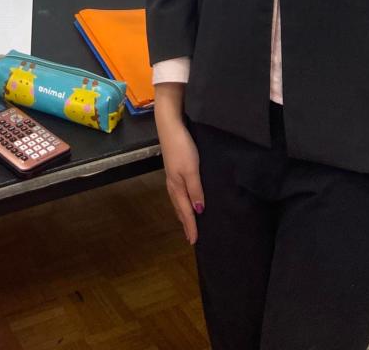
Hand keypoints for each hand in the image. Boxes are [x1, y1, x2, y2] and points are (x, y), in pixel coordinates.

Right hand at [155, 93, 203, 244]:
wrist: (170, 125)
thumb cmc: (182, 148)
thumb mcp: (192, 169)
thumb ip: (195, 190)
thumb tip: (199, 211)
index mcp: (177, 187)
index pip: (186, 211)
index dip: (191, 226)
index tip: (195, 241)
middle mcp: (173, 183)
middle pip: (180, 208)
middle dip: (185, 222)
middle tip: (191, 236)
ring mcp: (172, 175)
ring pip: (178, 200)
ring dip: (183, 212)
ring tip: (188, 221)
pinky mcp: (173, 167)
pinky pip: (178, 191)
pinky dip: (182, 200)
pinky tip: (185, 197)